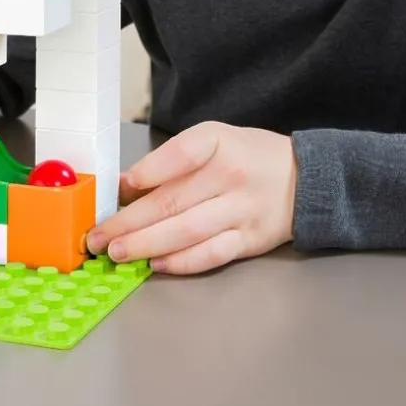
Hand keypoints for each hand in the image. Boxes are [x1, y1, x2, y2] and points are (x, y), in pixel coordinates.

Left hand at [86, 121, 296, 273]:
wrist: (307, 179)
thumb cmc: (249, 157)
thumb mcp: (215, 140)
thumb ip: (173, 160)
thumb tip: (127, 187)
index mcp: (219, 142)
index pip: (180, 154)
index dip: (149, 170)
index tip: (122, 186)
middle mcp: (232, 175)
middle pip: (172, 201)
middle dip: (129, 222)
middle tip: (99, 236)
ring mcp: (242, 210)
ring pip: (186, 231)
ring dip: (146, 245)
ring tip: (118, 253)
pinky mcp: (250, 240)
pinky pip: (210, 254)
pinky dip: (181, 262)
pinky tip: (156, 265)